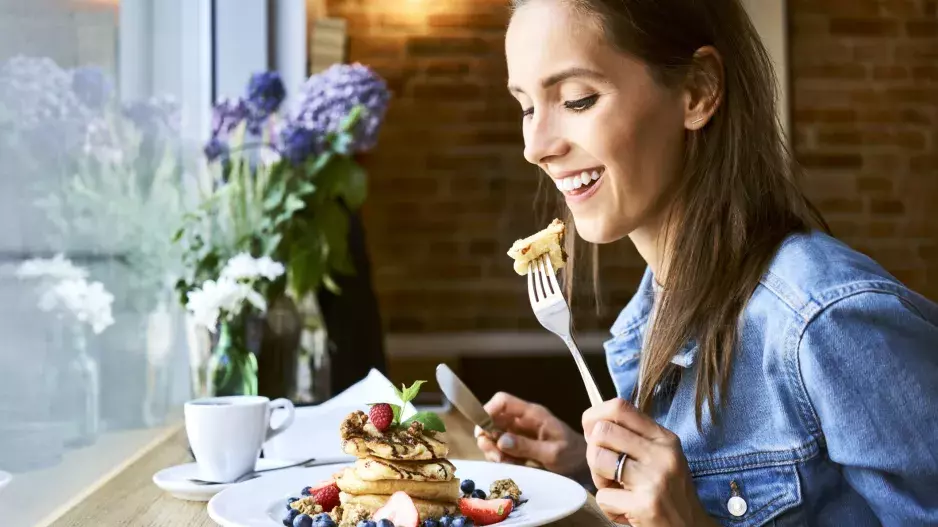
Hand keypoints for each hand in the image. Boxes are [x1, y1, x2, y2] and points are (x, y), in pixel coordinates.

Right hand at [475, 392, 586, 475]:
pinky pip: (500, 448)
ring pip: (493, 435)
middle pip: (493, 419)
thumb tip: (501, 440)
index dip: (488, 410)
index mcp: (532, 414)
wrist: (584, 467)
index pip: (503, 401)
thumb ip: (527, 446)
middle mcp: (522, 421)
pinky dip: (500, 458)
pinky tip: (510, 465)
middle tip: (494, 455)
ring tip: (504, 462)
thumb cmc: (573, 456)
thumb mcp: (553, 453)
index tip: (483, 430)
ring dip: (493, 450)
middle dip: (488, 436)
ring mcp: (519, 434)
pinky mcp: (518, 446)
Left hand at [583, 399, 716, 526]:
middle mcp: (661, 453)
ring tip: (616, 490)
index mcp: (664, 438)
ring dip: (599, 480)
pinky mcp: (645, 504)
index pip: (619, 407)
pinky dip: (608, 507)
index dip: (595, 416)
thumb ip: (633, 438)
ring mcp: (654, 478)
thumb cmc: (668, 493)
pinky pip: (602, 496)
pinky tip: (626, 510)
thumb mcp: (660, 457)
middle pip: (602, 431)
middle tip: (606, 471)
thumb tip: (593, 424)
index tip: (592, 433)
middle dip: (593, 452)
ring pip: (597, 459)